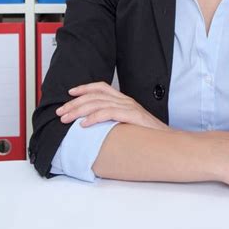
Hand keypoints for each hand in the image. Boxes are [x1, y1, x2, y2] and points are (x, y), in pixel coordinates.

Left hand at [55, 81, 171, 131]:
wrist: (167, 141)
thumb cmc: (146, 136)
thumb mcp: (127, 124)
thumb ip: (113, 120)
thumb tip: (92, 125)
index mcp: (123, 100)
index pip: (101, 87)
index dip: (84, 88)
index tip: (70, 93)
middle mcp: (125, 100)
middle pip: (95, 95)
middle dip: (74, 103)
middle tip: (61, 112)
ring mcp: (129, 107)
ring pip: (98, 103)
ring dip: (79, 110)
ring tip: (66, 119)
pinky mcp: (132, 116)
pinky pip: (109, 113)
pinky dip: (94, 117)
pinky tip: (84, 125)